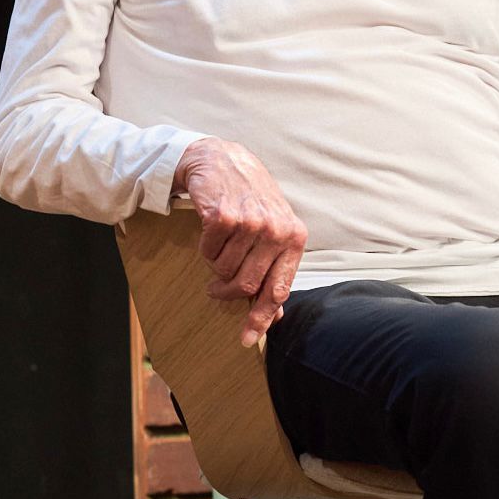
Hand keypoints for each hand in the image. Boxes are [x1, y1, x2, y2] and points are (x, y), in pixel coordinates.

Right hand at [172, 138, 306, 346]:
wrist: (223, 160)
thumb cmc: (250, 200)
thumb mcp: (273, 231)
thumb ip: (276, 269)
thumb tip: (275, 315)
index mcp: (294, 238)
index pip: (278, 289)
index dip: (261, 317)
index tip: (247, 338)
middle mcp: (276, 231)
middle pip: (246, 285)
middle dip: (226, 293)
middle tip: (215, 289)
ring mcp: (251, 222)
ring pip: (224, 269)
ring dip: (215, 264)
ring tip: (218, 247)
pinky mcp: (223, 215)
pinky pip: (208, 250)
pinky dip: (204, 247)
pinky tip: (210, 232)